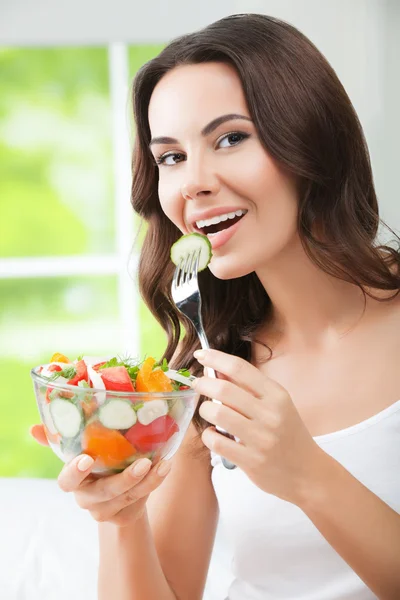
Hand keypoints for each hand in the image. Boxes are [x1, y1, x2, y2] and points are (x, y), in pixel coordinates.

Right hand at [30, 424, 171, 526]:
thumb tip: (33, 428)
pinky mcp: (124, 517)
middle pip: (105, 492)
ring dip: (148, 481)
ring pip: (127, 497)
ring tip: (163, 463)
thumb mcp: (82, 448)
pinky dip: (154, 484)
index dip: (75, 471)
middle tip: (144, 463)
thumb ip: (61, 438)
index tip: (87, 459)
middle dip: (125, 479)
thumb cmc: (98, 461)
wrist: (115, 491)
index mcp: (73, 481)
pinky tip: (165, 467)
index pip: (67, 481)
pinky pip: (140, 502)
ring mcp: (105, 510)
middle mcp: (87, 498)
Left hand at [194, 349, 324, 505]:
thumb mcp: (277, 405)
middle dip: (203, 384)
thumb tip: (216, 370)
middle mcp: (270, 414)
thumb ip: (248, 387)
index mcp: (277, 395)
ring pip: (217, 414)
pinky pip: (217, 442)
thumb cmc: (288, 434)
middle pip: (224, 390)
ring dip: (204, 410)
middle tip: (197, 384)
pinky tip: (214, 434)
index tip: (201, 354)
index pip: (240, 368)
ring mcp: (261, 439)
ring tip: (208, 412)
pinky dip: (209, 435)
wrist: (308, 473)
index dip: (216, 358)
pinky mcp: (251, 461)